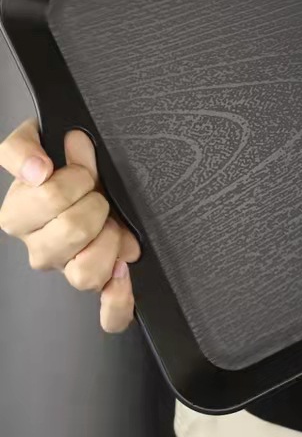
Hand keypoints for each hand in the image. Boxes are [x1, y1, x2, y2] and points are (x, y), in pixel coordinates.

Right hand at [0, 119, 140, 331]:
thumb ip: (27, 149)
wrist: (86, 174)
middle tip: (99, 195)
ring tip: (114, 224)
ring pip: (85, 274)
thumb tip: (38, 168)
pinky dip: (119, 300)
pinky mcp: (102, 285)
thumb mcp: (38, 141)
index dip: (76, 179)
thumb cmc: (63, 162)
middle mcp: (42, 247)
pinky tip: (124, 276)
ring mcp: (70, 269)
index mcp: (22, 214)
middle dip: (95, 204)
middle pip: (71, 233)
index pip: (48, 198)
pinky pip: (111, 314)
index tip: (83, 171)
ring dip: (109, 242)